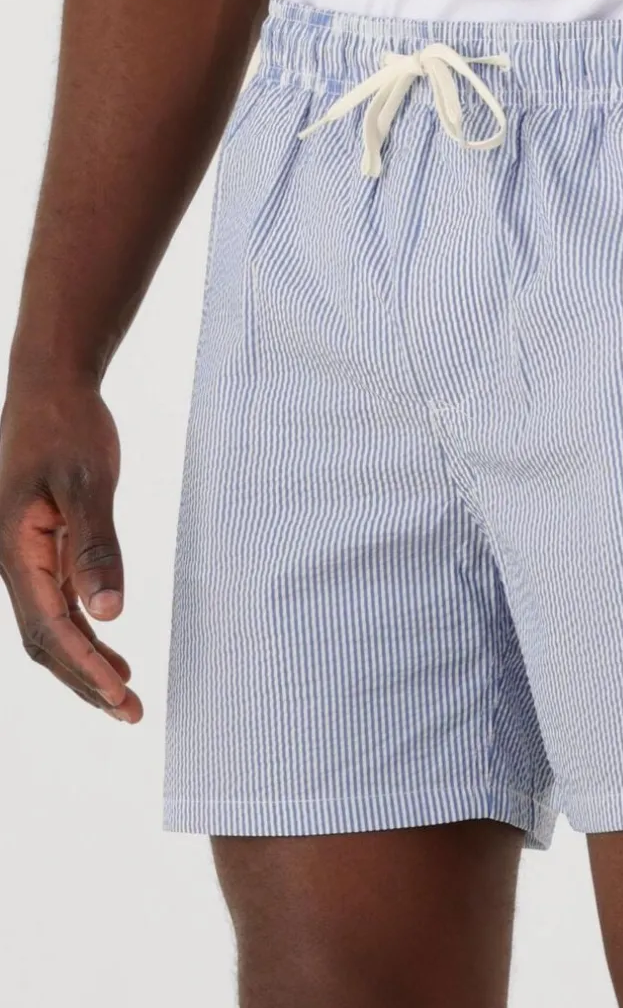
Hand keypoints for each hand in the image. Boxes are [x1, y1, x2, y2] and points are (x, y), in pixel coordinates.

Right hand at [0, 378, 141, 722]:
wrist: (50, 387)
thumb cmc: (67, 426)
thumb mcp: (87, 482)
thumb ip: (96, 547)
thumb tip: (109, 613)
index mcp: (16, 549)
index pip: (50, 627)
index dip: (85, 667)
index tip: (121, 696)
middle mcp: (13, 561)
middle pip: (45, 641)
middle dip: (85, 681)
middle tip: (131, 712)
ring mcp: (25, 556)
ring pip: (49, 627)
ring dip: (85, 663)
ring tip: (124, 696)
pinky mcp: (41, 546)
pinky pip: (57, 603)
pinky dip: (84, 633)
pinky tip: (109, 644)